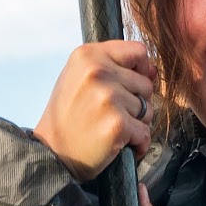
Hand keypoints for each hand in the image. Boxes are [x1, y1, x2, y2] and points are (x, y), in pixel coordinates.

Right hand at [34, 40, 157, 180]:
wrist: (52, 153)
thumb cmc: (68, 116)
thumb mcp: (81, 79)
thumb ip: (115, 68)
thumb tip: (153, 70)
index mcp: (88, 55)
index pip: (138, 52)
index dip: (140, 71)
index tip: (128, 86)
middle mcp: (98, 71)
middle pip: (146, 84)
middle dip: (136, 103)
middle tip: (110, 115)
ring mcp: (109, 98)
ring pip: (147, 109)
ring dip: (136, 124)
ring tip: (110, 129)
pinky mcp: (118, 124)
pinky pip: (144, 133)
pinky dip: (137, 144)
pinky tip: (117, 145)